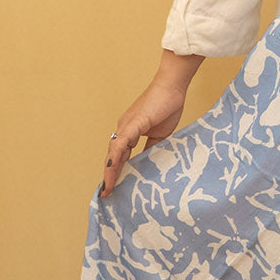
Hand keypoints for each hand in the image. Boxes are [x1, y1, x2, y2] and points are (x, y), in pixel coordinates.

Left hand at [100, 51, 203, 197]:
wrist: (172, 86)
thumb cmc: (168, 105)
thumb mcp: (161, 133)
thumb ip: (153, 147)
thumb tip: (149, 162)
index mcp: (130, 131)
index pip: (120, 155)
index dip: (116, 170)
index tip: (113, 187)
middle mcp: (124, 129)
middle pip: (113, 156)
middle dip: (110, 175)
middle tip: (106, 193)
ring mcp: (126, 126)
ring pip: (114, 152)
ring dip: (110, 171)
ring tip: (108, 187)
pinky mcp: (133, 123)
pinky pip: (121, 144)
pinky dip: (115, 158)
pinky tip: (112, 170)